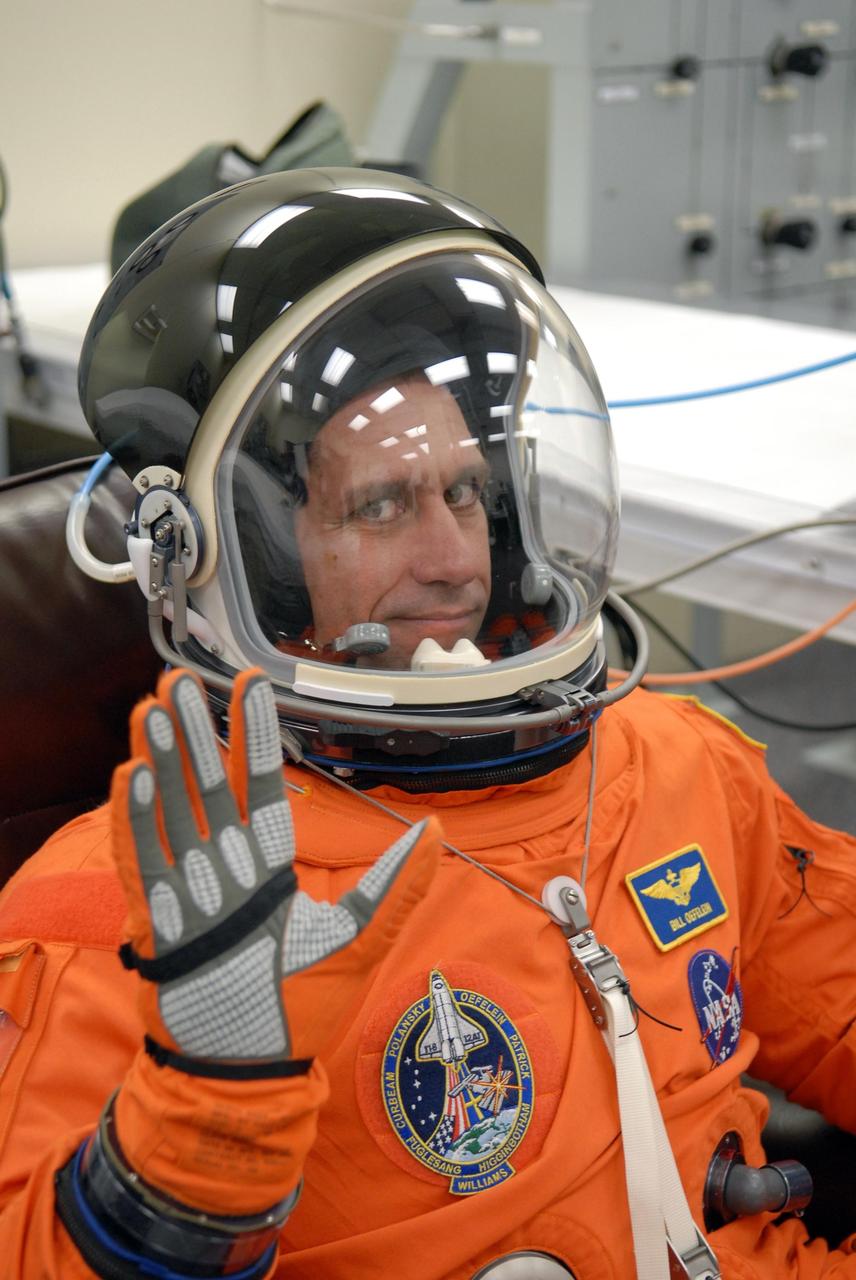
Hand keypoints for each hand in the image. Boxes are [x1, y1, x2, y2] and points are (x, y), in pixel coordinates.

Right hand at [111, 667, 439, 1067]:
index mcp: (271, 865)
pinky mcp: (157, 924)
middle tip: (181, 680)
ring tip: (152, 709)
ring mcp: (189, 893)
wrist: (253, 1069)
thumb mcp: (362, 936)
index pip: (261, 785)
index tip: (251, 683)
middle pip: (208, 787)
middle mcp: (226, 869)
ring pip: (172, 812)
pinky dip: (136, 821)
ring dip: (161, 761)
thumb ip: (396, 882)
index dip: (254, 735)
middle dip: (196, 734)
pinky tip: (131, 776)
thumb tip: (436, 827)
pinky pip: (143, 862)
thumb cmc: (305, 1006)